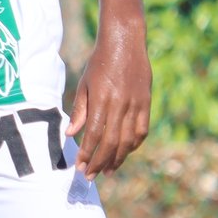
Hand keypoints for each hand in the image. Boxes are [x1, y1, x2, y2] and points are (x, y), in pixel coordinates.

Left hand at [66, 20, 151, 177]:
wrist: (125, 41)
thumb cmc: (100, 62)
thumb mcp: (84, 83)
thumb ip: (79, 110)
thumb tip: (71, 134)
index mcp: (101, 99)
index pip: (93, 134)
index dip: (87, 153)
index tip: (80, 167)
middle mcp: (120, 104)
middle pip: (111, 142)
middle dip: (100, 162)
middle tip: (91, 176)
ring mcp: (136, 104)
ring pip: (128, 140)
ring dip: (117, 159)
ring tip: (108, 171)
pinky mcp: (146, 102)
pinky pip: (141, 130)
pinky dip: (134, 145)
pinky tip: (125, 153)